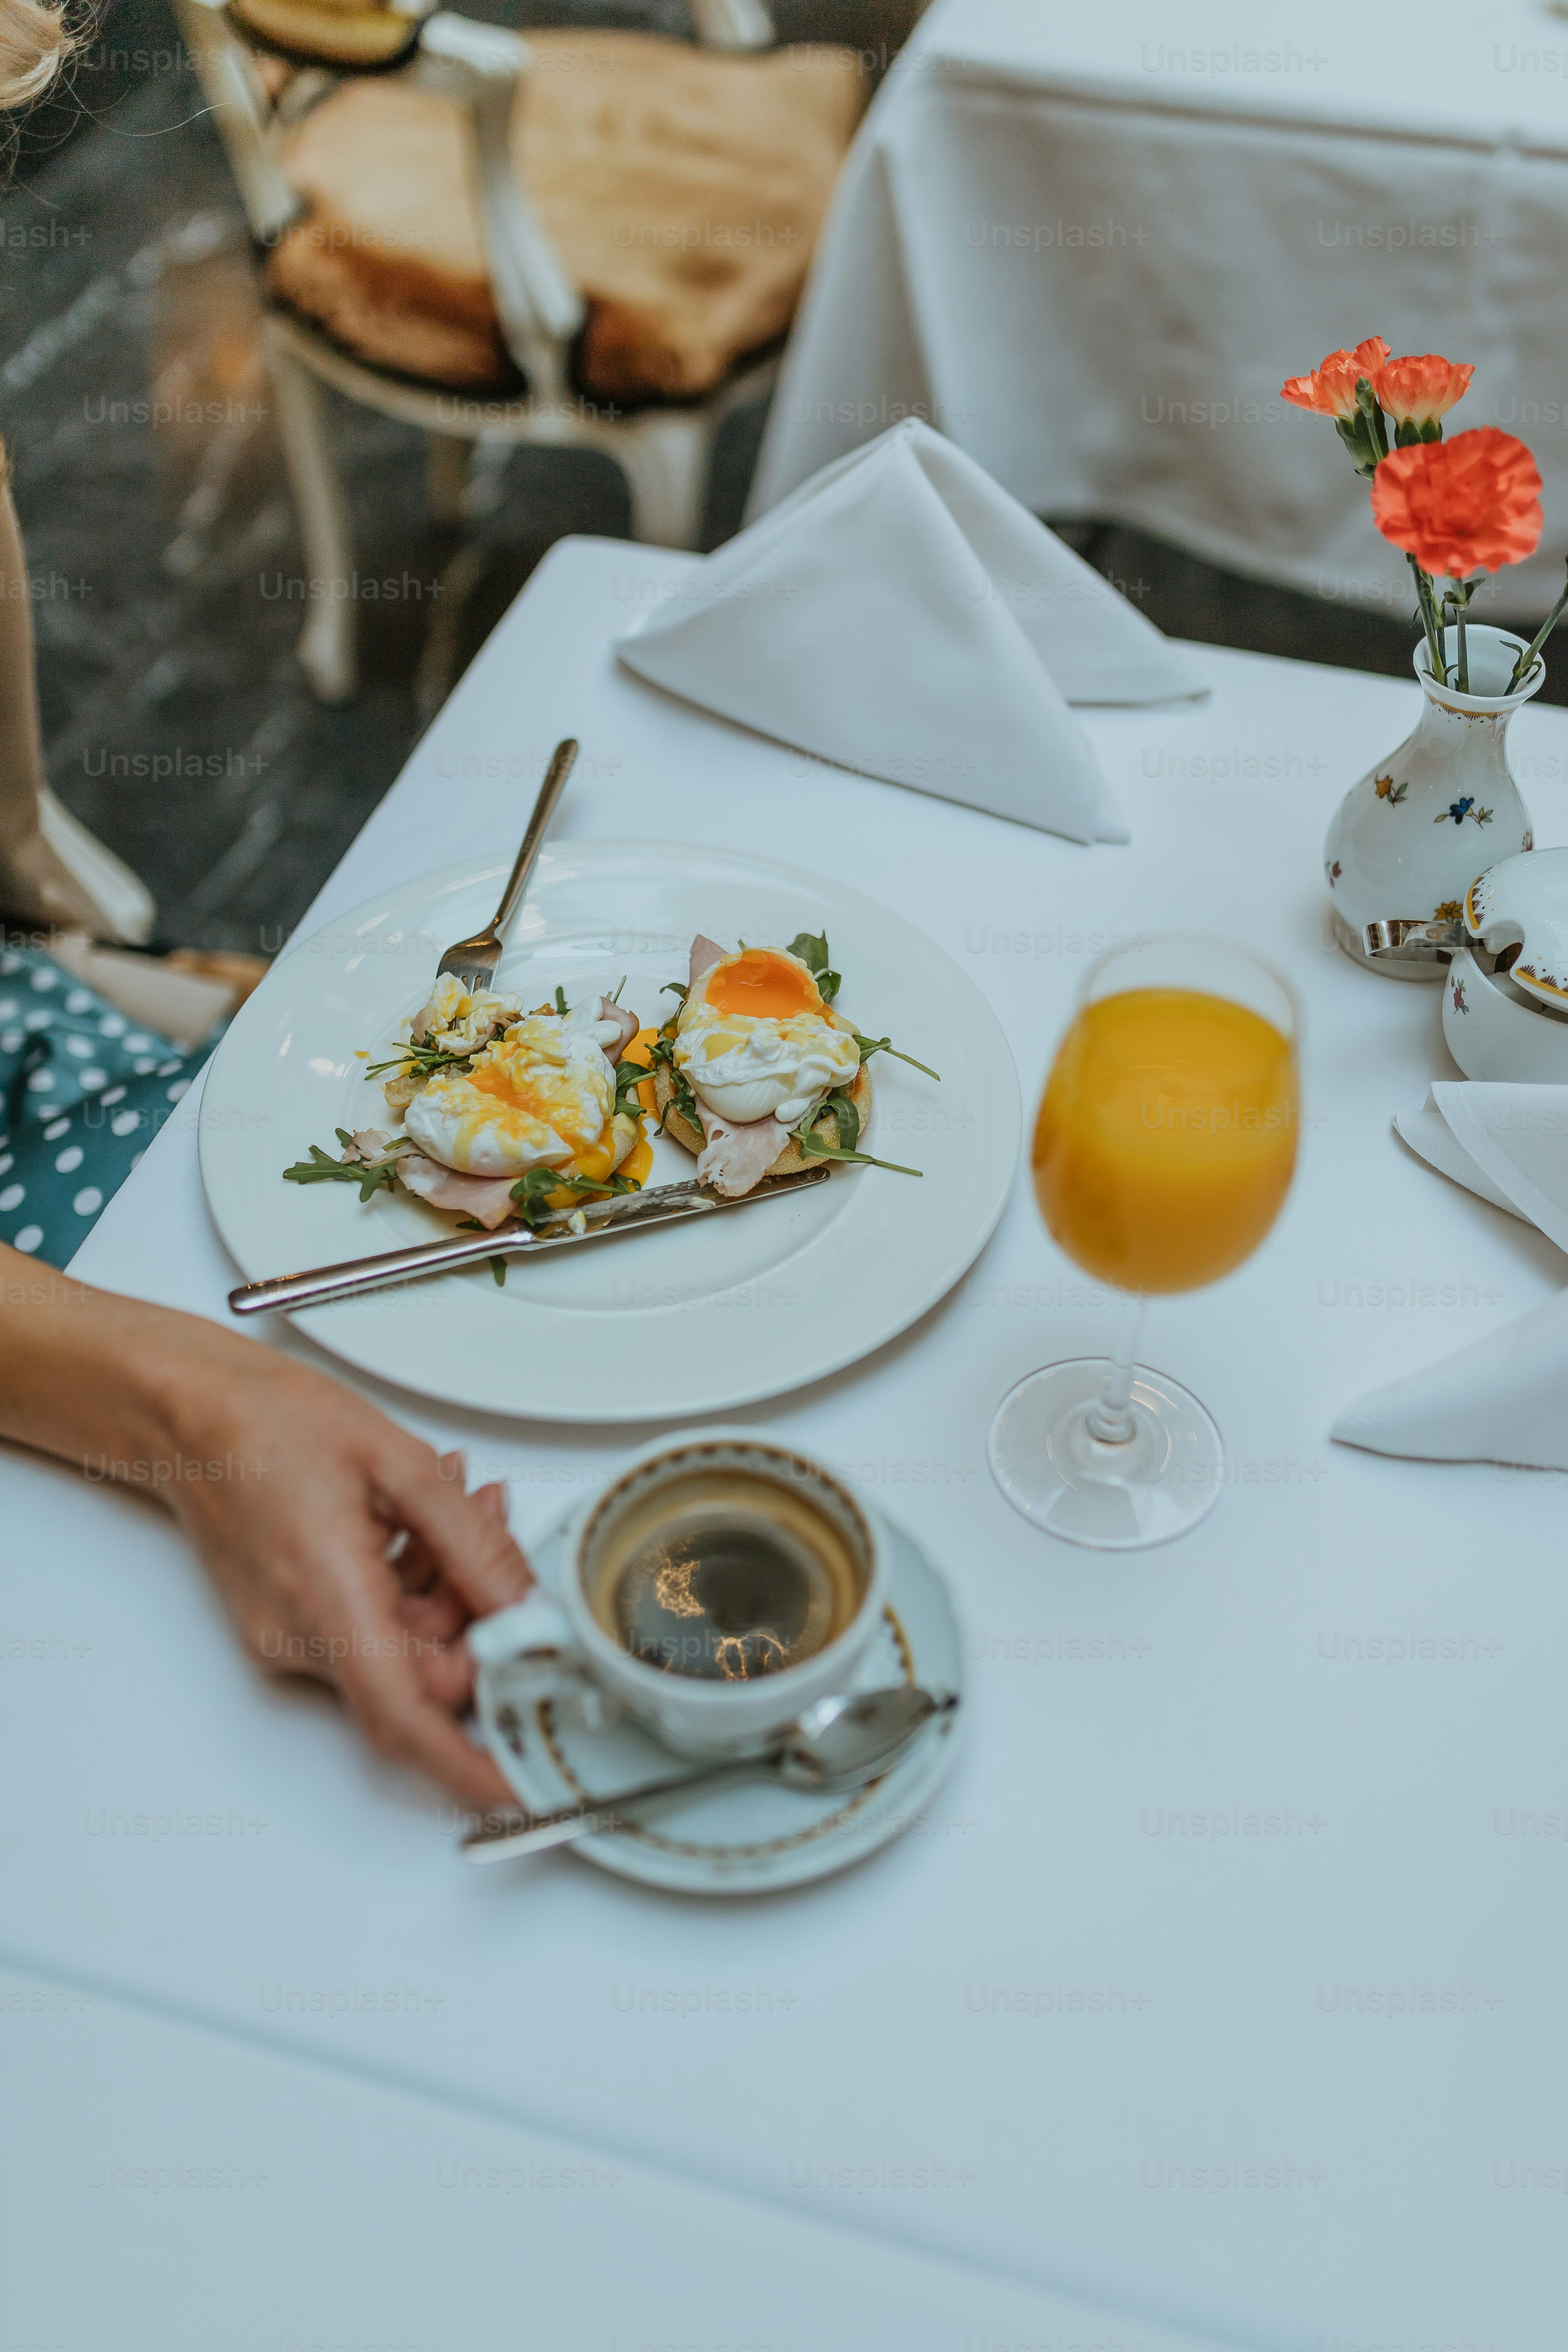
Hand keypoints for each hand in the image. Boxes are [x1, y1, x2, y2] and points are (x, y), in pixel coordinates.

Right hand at [159, 1341, 532, 1808]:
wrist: (188, 1413)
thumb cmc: (269, 1422)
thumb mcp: (399, 1464)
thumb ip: (473, 1544)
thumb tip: (527, 1608)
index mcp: (327, 1599)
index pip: (407, 1719)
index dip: (470, 1764)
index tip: (519, 1780)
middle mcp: (299, 1636)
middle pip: (423, 1675)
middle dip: (479, 1617)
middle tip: (497, 1538)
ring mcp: (290, 1635)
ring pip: (404, 1646)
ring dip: (449, 1588)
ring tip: (460, 1503)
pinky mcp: (290, 1623)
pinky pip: (373, 1627)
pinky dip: (411, 1584)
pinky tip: (419, 1522)